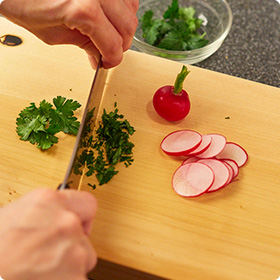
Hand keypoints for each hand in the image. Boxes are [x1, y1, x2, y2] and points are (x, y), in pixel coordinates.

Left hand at [0, 0, 138, 68]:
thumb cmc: (25, 3)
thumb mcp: (54, 35)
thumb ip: (84, 45)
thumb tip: (99, 57)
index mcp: (83, 10)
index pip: (114, 43)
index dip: (114, 59)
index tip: (108, 63)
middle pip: (128, 26)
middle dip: (121, 44)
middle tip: (110, 51)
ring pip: (131, 9)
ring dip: (123, 25)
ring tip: (109, 32)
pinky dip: (122, 8)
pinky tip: (110, 16)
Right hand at [0, 189, 97, 279]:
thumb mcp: (10, 218)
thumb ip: (41, 214)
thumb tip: (53, 217)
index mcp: (47, 202)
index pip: (87, 203)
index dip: (82, 217)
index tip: (79, 226)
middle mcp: (65, 222)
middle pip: (84, 235)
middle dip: (72, 246)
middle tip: (47, 257)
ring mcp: (73, 251)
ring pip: (83, 259)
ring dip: (68, 267)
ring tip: (38, 273)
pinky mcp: (75, 279)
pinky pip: (79, 279)